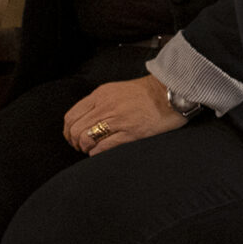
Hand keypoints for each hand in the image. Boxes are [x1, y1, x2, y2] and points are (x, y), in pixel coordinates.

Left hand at [63, 74, 185, 154]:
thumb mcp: (118, 90)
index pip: (71, 116)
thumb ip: (101, 102)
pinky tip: (101, 152)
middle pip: (76, 129)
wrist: (173, 92)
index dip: (68, 131)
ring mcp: (118, 120)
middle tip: (82, 146)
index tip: (73, 136)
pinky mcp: (130, 133)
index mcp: (102, 94)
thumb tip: (86, 120)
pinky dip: (96, 153)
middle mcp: (106, 106)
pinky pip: (103, 148)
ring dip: (85, 148)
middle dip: (75, 142)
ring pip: (86, 139)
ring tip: (92, 149)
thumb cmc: (149, 92)